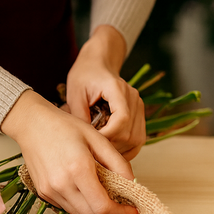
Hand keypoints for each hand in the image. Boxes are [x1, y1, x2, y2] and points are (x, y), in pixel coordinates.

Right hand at [1, 90, 138, 213]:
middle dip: (110, 212)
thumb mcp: (97, 139)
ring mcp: (50, 190)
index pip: (103, 207)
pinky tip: (82, 188)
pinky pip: (66, 207)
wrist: (32, 123)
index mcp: (78, 169)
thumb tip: (132, 184)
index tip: (132, 210)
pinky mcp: (42, 192)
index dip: (121, 213)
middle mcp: (62, 184)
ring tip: (99, 192)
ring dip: (94, 209)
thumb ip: (118, 163)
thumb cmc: (65, 127)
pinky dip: (79, 204)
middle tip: (119, 201)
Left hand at [66, 25, 145, 159]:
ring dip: (119, 150)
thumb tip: (83, 140)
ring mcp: (139, 107)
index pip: (122, 119)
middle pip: (130, 134)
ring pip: (136, 140)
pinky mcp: (139, 115)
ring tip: (101, 150)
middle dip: (111, 146)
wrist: (98, 63)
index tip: (92, 142)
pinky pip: (138, 139)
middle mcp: (134, 98)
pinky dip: (126, 149)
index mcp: (118, 89)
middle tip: (92, 148)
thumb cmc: (85, 75)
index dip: (108, 136)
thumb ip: (78, 114)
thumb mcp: (75, 92)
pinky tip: (111, 150)